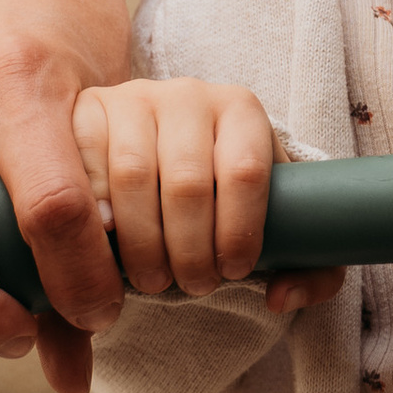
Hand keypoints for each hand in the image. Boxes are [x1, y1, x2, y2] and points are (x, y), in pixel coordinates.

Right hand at [71, 79, 339, 316]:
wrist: (163, 151)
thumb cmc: (226, 198)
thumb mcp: (277, 220)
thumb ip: (308, 266)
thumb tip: (282, 296)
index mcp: (241, 110)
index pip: (247, 171)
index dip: (240, 231)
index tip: (233, 272)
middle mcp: (187, 95)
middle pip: (187, 183)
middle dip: (190, 250)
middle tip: (192, 286)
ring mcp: (131, 100)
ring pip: (132, 179)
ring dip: (141, 245)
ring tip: (153, 278)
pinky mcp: (87, 114)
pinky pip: (83, 167)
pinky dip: (92, 214)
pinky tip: (105, 245)